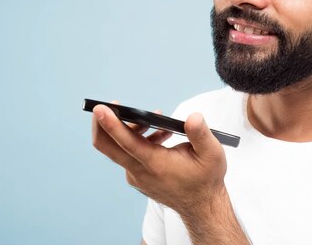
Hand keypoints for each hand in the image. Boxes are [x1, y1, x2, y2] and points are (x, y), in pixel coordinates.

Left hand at [91, 104, 227, 215]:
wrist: (202, 206)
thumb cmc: (205, 179)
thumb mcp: (212, 154)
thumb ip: (201, 134)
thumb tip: (192, 117)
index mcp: (155, 165)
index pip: (125, 143)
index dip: (110, 124)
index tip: (99, 108)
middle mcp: (140, 172)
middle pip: (108, 147)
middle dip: (102, 124)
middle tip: (109, 105)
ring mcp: (136, 176)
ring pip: (120, 149)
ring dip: (130, 129)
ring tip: (156, 121)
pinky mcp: (137, 176)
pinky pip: (128, 155)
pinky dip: (138, 140)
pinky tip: (159, 136)